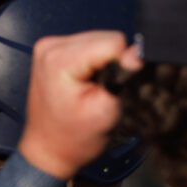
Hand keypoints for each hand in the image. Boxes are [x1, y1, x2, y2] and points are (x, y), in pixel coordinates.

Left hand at [17, 30, 139, 180]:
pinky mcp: (53, 49)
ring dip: (104, 63)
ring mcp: (50, 45)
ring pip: (99, 40)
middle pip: (105, 37)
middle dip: (112, 63)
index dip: (123, 64)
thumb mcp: (106, 111)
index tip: (114, 88)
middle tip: (102, 91)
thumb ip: (122, 78)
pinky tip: (87, 82)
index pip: (112, 42)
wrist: (49, 148)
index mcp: (60, 59)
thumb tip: (137, 54)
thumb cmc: (74, 137)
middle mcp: (51, 45)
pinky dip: (94, 63)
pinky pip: (89, 46)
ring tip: (94, 88)